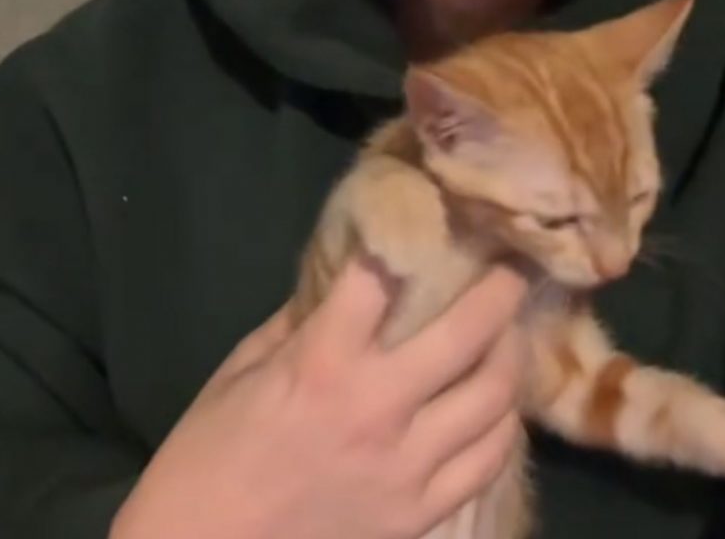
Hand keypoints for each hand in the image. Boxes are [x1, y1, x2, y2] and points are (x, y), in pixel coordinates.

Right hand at [111, 259, 525, 538]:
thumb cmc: (209, 454)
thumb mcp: (241, 370)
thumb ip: (299, 323)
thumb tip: (344, 285)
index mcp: (322, 361)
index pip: (385, 278)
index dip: (413, 237)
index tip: (437, 215)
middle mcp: (377, 407)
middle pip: (466, 332)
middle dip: (500, 289)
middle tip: (514, 267)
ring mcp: (406, 466)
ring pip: (494, 398)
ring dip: (512, 354)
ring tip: (512, 334)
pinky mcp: (419, 514)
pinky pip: (487, 460)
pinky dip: (503, 424)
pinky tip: (500, 405)